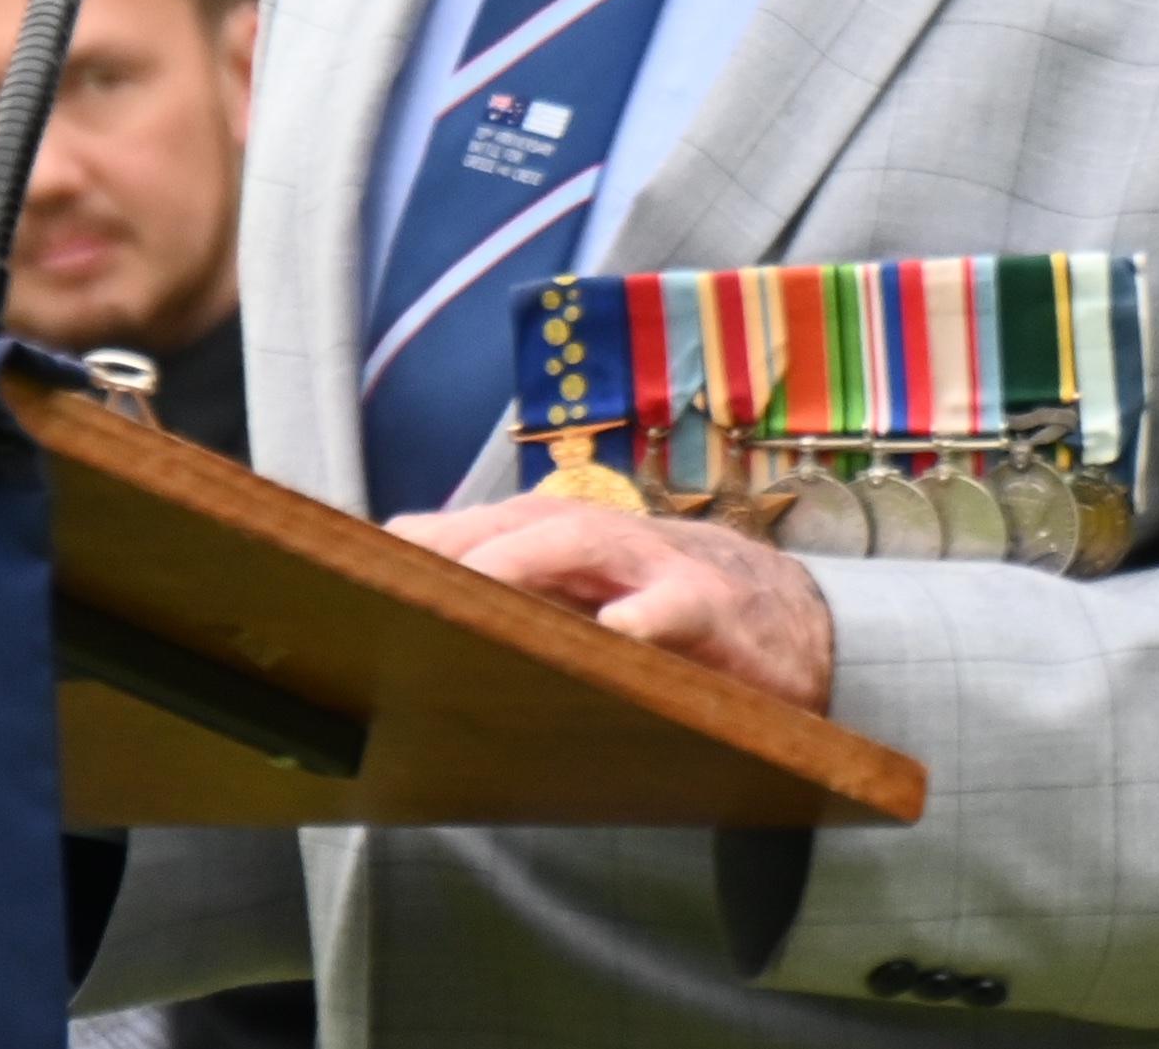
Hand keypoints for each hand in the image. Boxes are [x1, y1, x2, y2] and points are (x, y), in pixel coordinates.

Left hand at [393, 493, 837, 710]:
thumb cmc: (682, 625)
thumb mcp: (602, 609)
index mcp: (579, 545)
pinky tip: (613, 632)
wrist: (810, 636)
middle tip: (387, 579)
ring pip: (588, 544)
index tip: (348, 564)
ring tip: (472, 589)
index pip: (489, 526)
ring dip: (526, 562)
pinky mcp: (719, 615)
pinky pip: (678, 608)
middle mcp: (616, 544)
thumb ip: (527, 608)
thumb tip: (415, 616)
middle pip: (523, 522)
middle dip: (458, 541)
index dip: (425, 540)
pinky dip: (645, 615)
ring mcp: (667, 571)